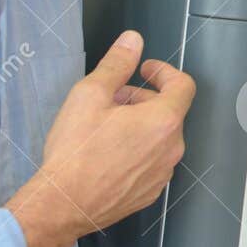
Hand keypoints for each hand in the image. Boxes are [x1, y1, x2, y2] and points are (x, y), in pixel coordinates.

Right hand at [7, 30, 194, 246]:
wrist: (63, 204)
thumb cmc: (75, 153)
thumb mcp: (91, 94)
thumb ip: (117, 64)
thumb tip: (132, 42)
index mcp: (163, 121)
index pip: (183, 85)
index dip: (164, 71)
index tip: (145, 69)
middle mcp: (171, 149)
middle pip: (168, 111)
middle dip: (142, 98)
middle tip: (112, 98)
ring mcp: (162, 173)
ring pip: (159, 137)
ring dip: (139, 124)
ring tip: (105, 126)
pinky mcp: (149, 192)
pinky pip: (151, 161)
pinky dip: (137, 149)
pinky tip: (107, 152)